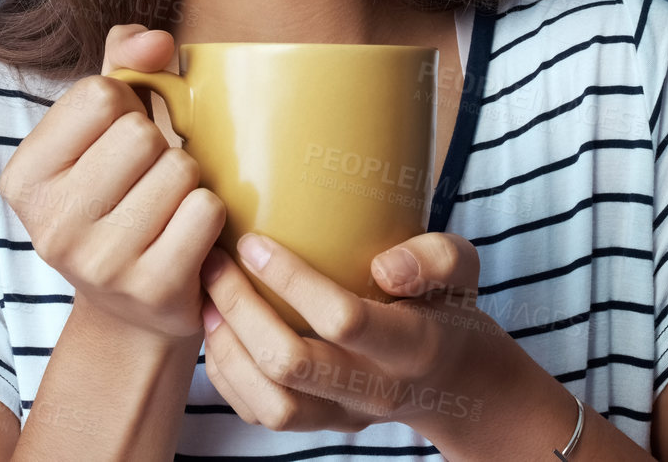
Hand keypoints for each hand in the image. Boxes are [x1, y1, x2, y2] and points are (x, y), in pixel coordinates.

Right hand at [0, 24, 226, 342]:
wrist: (131, 310)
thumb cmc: (117, 197)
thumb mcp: (102, 130)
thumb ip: (123, 63)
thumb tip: (158, 41)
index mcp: (23, 178)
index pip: (98, 95)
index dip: (125, 108)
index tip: (116, 144)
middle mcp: (50, 225)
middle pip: (140, 134)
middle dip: (159, 146)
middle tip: (147, 181)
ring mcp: (99, 263)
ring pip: (179, 169)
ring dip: (187, 181)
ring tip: (166, 208)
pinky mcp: (151, 288)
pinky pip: (205, 209)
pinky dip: (208, 213)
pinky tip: (187, 235)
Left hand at [198, 230, 513, 436]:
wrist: (456, 380)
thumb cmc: (446, 306)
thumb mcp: (461, 269)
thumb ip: (434, 258)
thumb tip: (384, 266)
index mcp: (410, 348)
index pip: (344, 320)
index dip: (293, 281)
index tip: (254, 243)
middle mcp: (373, 392)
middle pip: (291, 365)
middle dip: (241, 309)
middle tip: (215, 262)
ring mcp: (342, 417)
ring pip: (270, 404)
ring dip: (226, 348)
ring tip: (207, 297)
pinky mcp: (318, 425)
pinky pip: (260, 414)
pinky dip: (227, 373)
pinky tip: (216, 326)